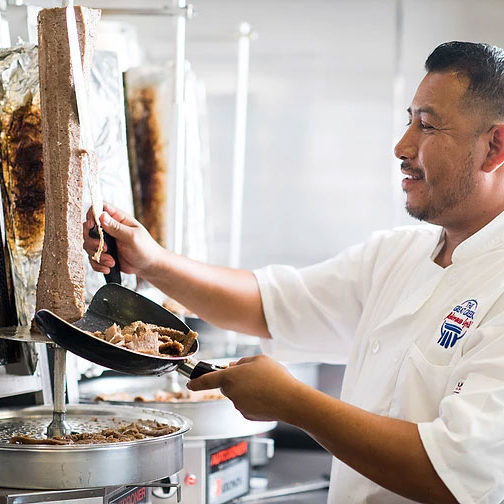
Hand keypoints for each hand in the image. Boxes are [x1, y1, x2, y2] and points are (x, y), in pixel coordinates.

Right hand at [83, 202, 163, 276]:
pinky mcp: (103, 253)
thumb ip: (116, 227)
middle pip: (88, 228)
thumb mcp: (132, 236)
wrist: (148, 265)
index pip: (99, 208)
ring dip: (97, 255)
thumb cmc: (145, 247)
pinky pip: (92, 258)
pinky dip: (98, 264)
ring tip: (111, 261)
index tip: (92, 225)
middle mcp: (109, 228)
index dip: (91, 214)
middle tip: (105, 249)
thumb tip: (101, 215)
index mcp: (118, 218)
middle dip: (92, 240)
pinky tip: (108, 267)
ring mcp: (105, 241)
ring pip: (88, 244)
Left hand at [187, 355, 302, 421]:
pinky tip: (266, 397)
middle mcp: (231, 393)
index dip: (196, 382)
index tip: (189, 384)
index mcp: (230, 377)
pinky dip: (254, 401)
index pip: (207, 380)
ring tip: (265, 386)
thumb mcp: (259, 359)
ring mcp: (238, 406)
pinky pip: (246, 405)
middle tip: (254, 377)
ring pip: (238, 395)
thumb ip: (243, 361)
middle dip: (236, 382)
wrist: (290, 400)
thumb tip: (235, 367)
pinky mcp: (247, 415)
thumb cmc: (275, 377)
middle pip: (227, 386)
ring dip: (247, 391)